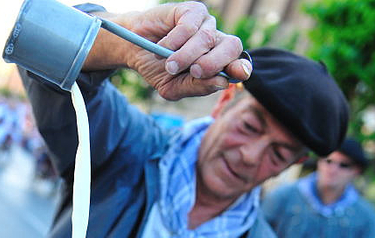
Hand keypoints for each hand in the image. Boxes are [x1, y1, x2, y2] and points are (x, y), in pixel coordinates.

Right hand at [89, 2, 249, 99]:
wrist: (133, 50)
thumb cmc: (157, 69)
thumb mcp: (174, 87)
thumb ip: (197, 88)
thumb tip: (222, 82)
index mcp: (217, 61)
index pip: (238, 62)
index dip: (241, 67)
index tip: (238, 73)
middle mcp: (215, 41)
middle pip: (232, 46)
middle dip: (214, 63)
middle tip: (195, 72)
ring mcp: (204, 24)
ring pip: (206, 39)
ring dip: (186, 56)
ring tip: (169, 65)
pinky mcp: (191, 11)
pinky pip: (190, 26)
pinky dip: (175, 41)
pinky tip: (162, 48)